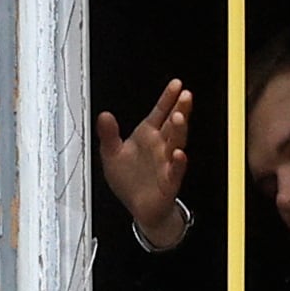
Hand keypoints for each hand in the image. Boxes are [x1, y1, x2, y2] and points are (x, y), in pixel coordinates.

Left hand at [96, 79, 191, 243]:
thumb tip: (104, 115)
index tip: (176, 84)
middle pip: (172, 125)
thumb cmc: (129, 178)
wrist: (138, 206)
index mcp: (147, 136)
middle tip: (185, 96)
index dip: (167, 99)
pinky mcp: (169, 181)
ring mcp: (167, 162)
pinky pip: (175, 170)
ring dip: (179, 130)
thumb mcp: (111, 153)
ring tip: (179, 117)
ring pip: (176, 143)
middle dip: (179, 109)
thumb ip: (109, 134)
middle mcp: (161, 146)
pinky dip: (178, 162)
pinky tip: (179, 153)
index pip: (160, 113)